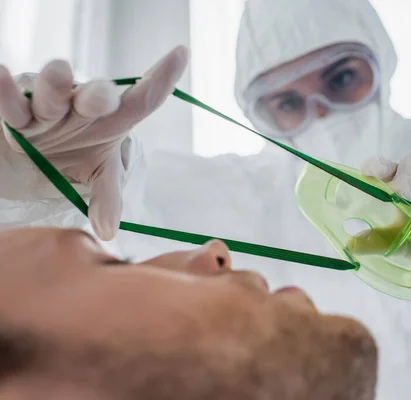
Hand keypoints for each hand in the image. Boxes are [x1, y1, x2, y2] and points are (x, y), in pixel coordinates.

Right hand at [0, 46, 188, 239]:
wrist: (28, 159)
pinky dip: (6, 91)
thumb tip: (108, 232)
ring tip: (57, 73)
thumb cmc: (71, 158)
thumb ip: (107, 198)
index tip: (182, 52)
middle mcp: (83, 107)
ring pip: (54, 91)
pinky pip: (11, 103)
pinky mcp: (15, 113)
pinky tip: (4, 75)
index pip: (143, 98)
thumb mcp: (96, 176)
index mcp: (113, 121)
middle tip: (103, 96)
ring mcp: (49, 106)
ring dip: (55, 86)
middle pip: (97, 96)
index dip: (162, 77)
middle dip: (99, 95)